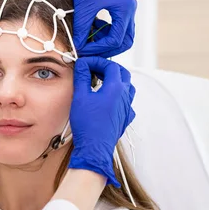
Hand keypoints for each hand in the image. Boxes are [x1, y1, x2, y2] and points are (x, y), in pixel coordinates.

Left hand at [45, 0, 135, 57]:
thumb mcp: (83, 7)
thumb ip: (82, 29)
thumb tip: (78, 48)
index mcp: (125, 8)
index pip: (117, 39)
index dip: (99, 47)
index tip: (83, 50)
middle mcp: (129, 8)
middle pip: (126, 40)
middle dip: (108, 48)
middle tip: (90, 51)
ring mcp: (126, 8)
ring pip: (122, 35)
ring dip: (106, 41)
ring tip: (88, 41)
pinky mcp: (119, 7)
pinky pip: (117, 27)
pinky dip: (105, 33)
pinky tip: (91, 32)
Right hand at [68, 57, 135, 186]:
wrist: (95, 148)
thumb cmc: (88, 123)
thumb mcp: (80, 96)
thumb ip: (82, 77)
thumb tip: (82, 64)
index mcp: (116, 88)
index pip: (110, 66)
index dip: (97, 61)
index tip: (86, 63)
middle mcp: (125, 96)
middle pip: (123, 73)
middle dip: (108, 68)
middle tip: (94, 69)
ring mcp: (127, 108)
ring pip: (127, 87)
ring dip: (116, 81)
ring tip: (101, 82)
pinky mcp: (126, 118)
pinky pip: (127, 102)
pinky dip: (118, 96)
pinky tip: (108, 100)